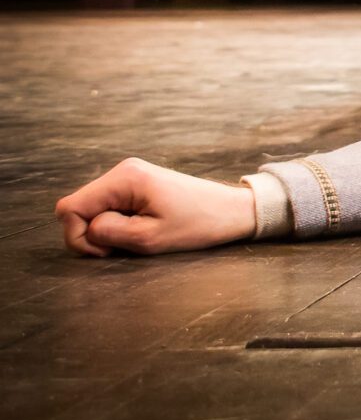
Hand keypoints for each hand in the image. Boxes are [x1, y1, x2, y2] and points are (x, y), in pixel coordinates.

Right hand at [55, 157, 257, 256]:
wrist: (232, 211)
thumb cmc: (197, 225)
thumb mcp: (148, 238)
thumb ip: (108, 232)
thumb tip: (86, 227)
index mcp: (124, 178)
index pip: (69, 208)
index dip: (78, 236)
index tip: (108, 250)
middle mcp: (122, 170)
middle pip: (78, 208)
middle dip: (92, 234)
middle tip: (126, 246)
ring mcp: (129, 175)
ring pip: (92, 210)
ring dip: (107, 230)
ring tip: (138, 236)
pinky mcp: (136, 184)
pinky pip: (108, 208)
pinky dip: (117, 223)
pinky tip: (141, 228)